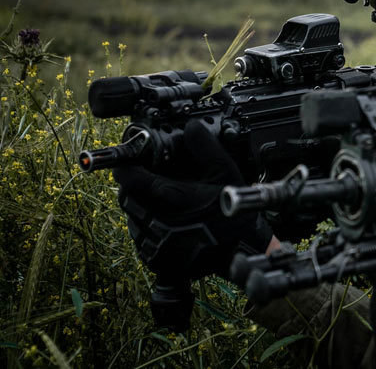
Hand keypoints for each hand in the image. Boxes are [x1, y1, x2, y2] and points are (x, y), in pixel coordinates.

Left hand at [113, 118, 272, 281]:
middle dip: (133, 185)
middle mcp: (157, 221)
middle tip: (147, 177)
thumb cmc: (233, 212)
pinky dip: (148, 225)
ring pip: (132, 217)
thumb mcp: (226, 173)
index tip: (130, 160)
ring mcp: (154, 243)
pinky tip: (167, 220)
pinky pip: (140, 236)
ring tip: (163, 200)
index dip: (126, 167)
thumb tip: (191, 127)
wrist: (240, 251)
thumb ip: (205, 148)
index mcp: (171, 198)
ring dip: (140, 205)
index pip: (130, 179)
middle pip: (127, 197)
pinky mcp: (154, 258)